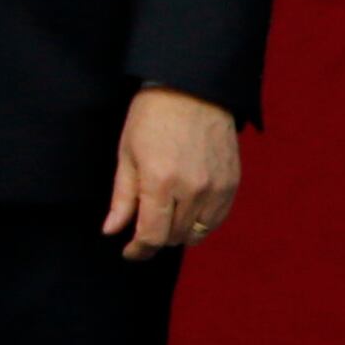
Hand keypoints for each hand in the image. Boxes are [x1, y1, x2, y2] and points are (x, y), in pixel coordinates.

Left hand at [104, 85, 239, 260]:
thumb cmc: (150, 118)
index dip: (139, 250)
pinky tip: (187, 213)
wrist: (192, 91)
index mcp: (160, 181)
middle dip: (156, 238)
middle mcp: (192, 189)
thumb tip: (112, 231)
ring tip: (165, 219)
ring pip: (197, 232)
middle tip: (143, 229)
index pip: (152, 234)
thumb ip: (122, 198)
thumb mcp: (126, 154)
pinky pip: (216, 219)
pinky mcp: (232, 184)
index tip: (130, 253)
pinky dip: (201, 223)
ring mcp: (216, 188)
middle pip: (175, 236)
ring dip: (179, 233)